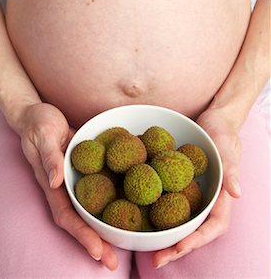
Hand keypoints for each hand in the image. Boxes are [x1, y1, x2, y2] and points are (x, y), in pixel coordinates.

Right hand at [17, 102, 118, 270]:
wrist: (37, 114)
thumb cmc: (38, 123)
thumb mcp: (43, 134)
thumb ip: (49, 156)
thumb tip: (55, 182)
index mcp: (51, 183)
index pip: (66, 215)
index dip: (81, 235)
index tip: (98, 252)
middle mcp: (63, 187)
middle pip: (79, 220)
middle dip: (96, 241)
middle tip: (115, 262)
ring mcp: (73, 180)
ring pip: (88, 209)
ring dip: (102, 228)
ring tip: (122, 245)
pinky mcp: (83, 170)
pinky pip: (95, 190)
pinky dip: (107, 203)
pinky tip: (125, 208)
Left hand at [152, 106, 241, 267]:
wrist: (212, 118)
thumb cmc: (223, 132)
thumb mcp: (228, 147)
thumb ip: (232, 170)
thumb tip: (237, 193)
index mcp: (222, 196)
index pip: (213, 226)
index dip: (198, 239)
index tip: (180, 248)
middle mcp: (206, 200)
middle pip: (194, 231)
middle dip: (177, 248)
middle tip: (156, 260)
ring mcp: (193, 194)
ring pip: (181, 222)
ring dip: (167, 238)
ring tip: (148, 251)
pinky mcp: (180, 185)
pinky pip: (170, 203)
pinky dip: (159, 215)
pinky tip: (141, 220)